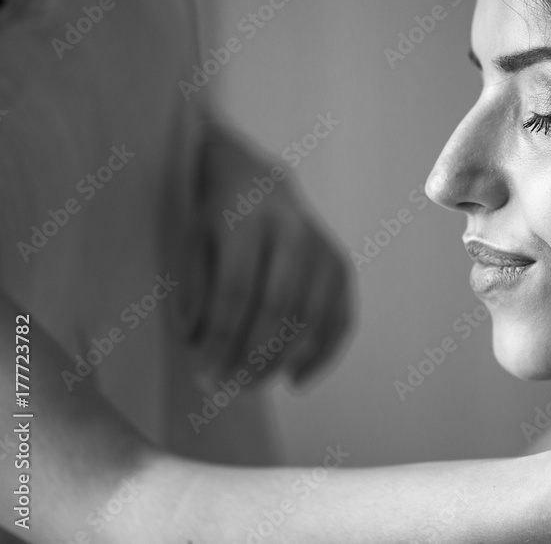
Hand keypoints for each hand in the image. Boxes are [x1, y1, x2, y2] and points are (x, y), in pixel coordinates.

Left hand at [176, 123, 353, 387]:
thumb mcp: (190, 240)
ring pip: (312, 316)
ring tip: (250, 387)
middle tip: (226, 390)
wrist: (256, 181)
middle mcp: (294, 230)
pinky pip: (341, 318)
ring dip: (282, 361)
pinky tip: (295, 380)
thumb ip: (194, 288)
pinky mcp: (340, 266)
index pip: (237, 290)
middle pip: (279, 306)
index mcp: (249, 218)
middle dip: (251, 356)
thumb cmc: (213, 219)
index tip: (202, 376)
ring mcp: (323, 248)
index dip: (220, 339)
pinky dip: (322, 355)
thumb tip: (200, 344)